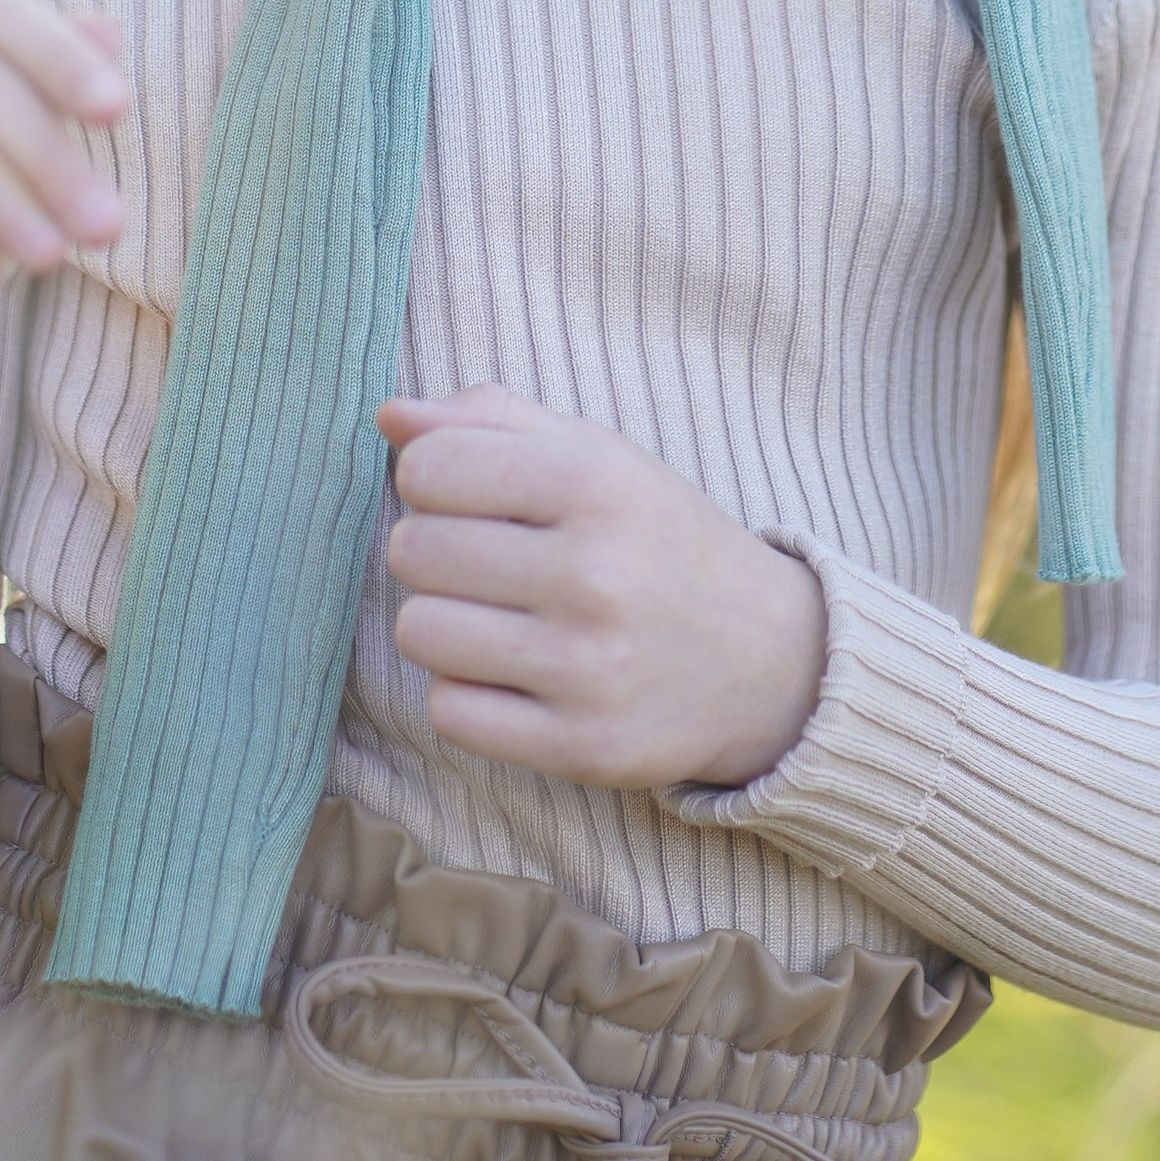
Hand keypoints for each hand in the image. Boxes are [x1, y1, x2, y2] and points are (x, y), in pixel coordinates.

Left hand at [378, 385, 826, 791]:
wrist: (770, 660)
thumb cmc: (658, 540)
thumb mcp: (598, 457)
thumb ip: (492, 421)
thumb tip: (389, 414)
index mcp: (597, 482)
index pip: (429, 467)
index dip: (429, 478)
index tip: (469, 495)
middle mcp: (594, 573)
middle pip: (413, 551)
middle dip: (433, 550)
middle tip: (486, 562)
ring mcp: (587, 667)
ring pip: (420, 632)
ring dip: (442, 623)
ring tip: (496, 618)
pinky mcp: (580, 746)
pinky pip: (448, 711)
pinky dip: (465, 692)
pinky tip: (513, 676)